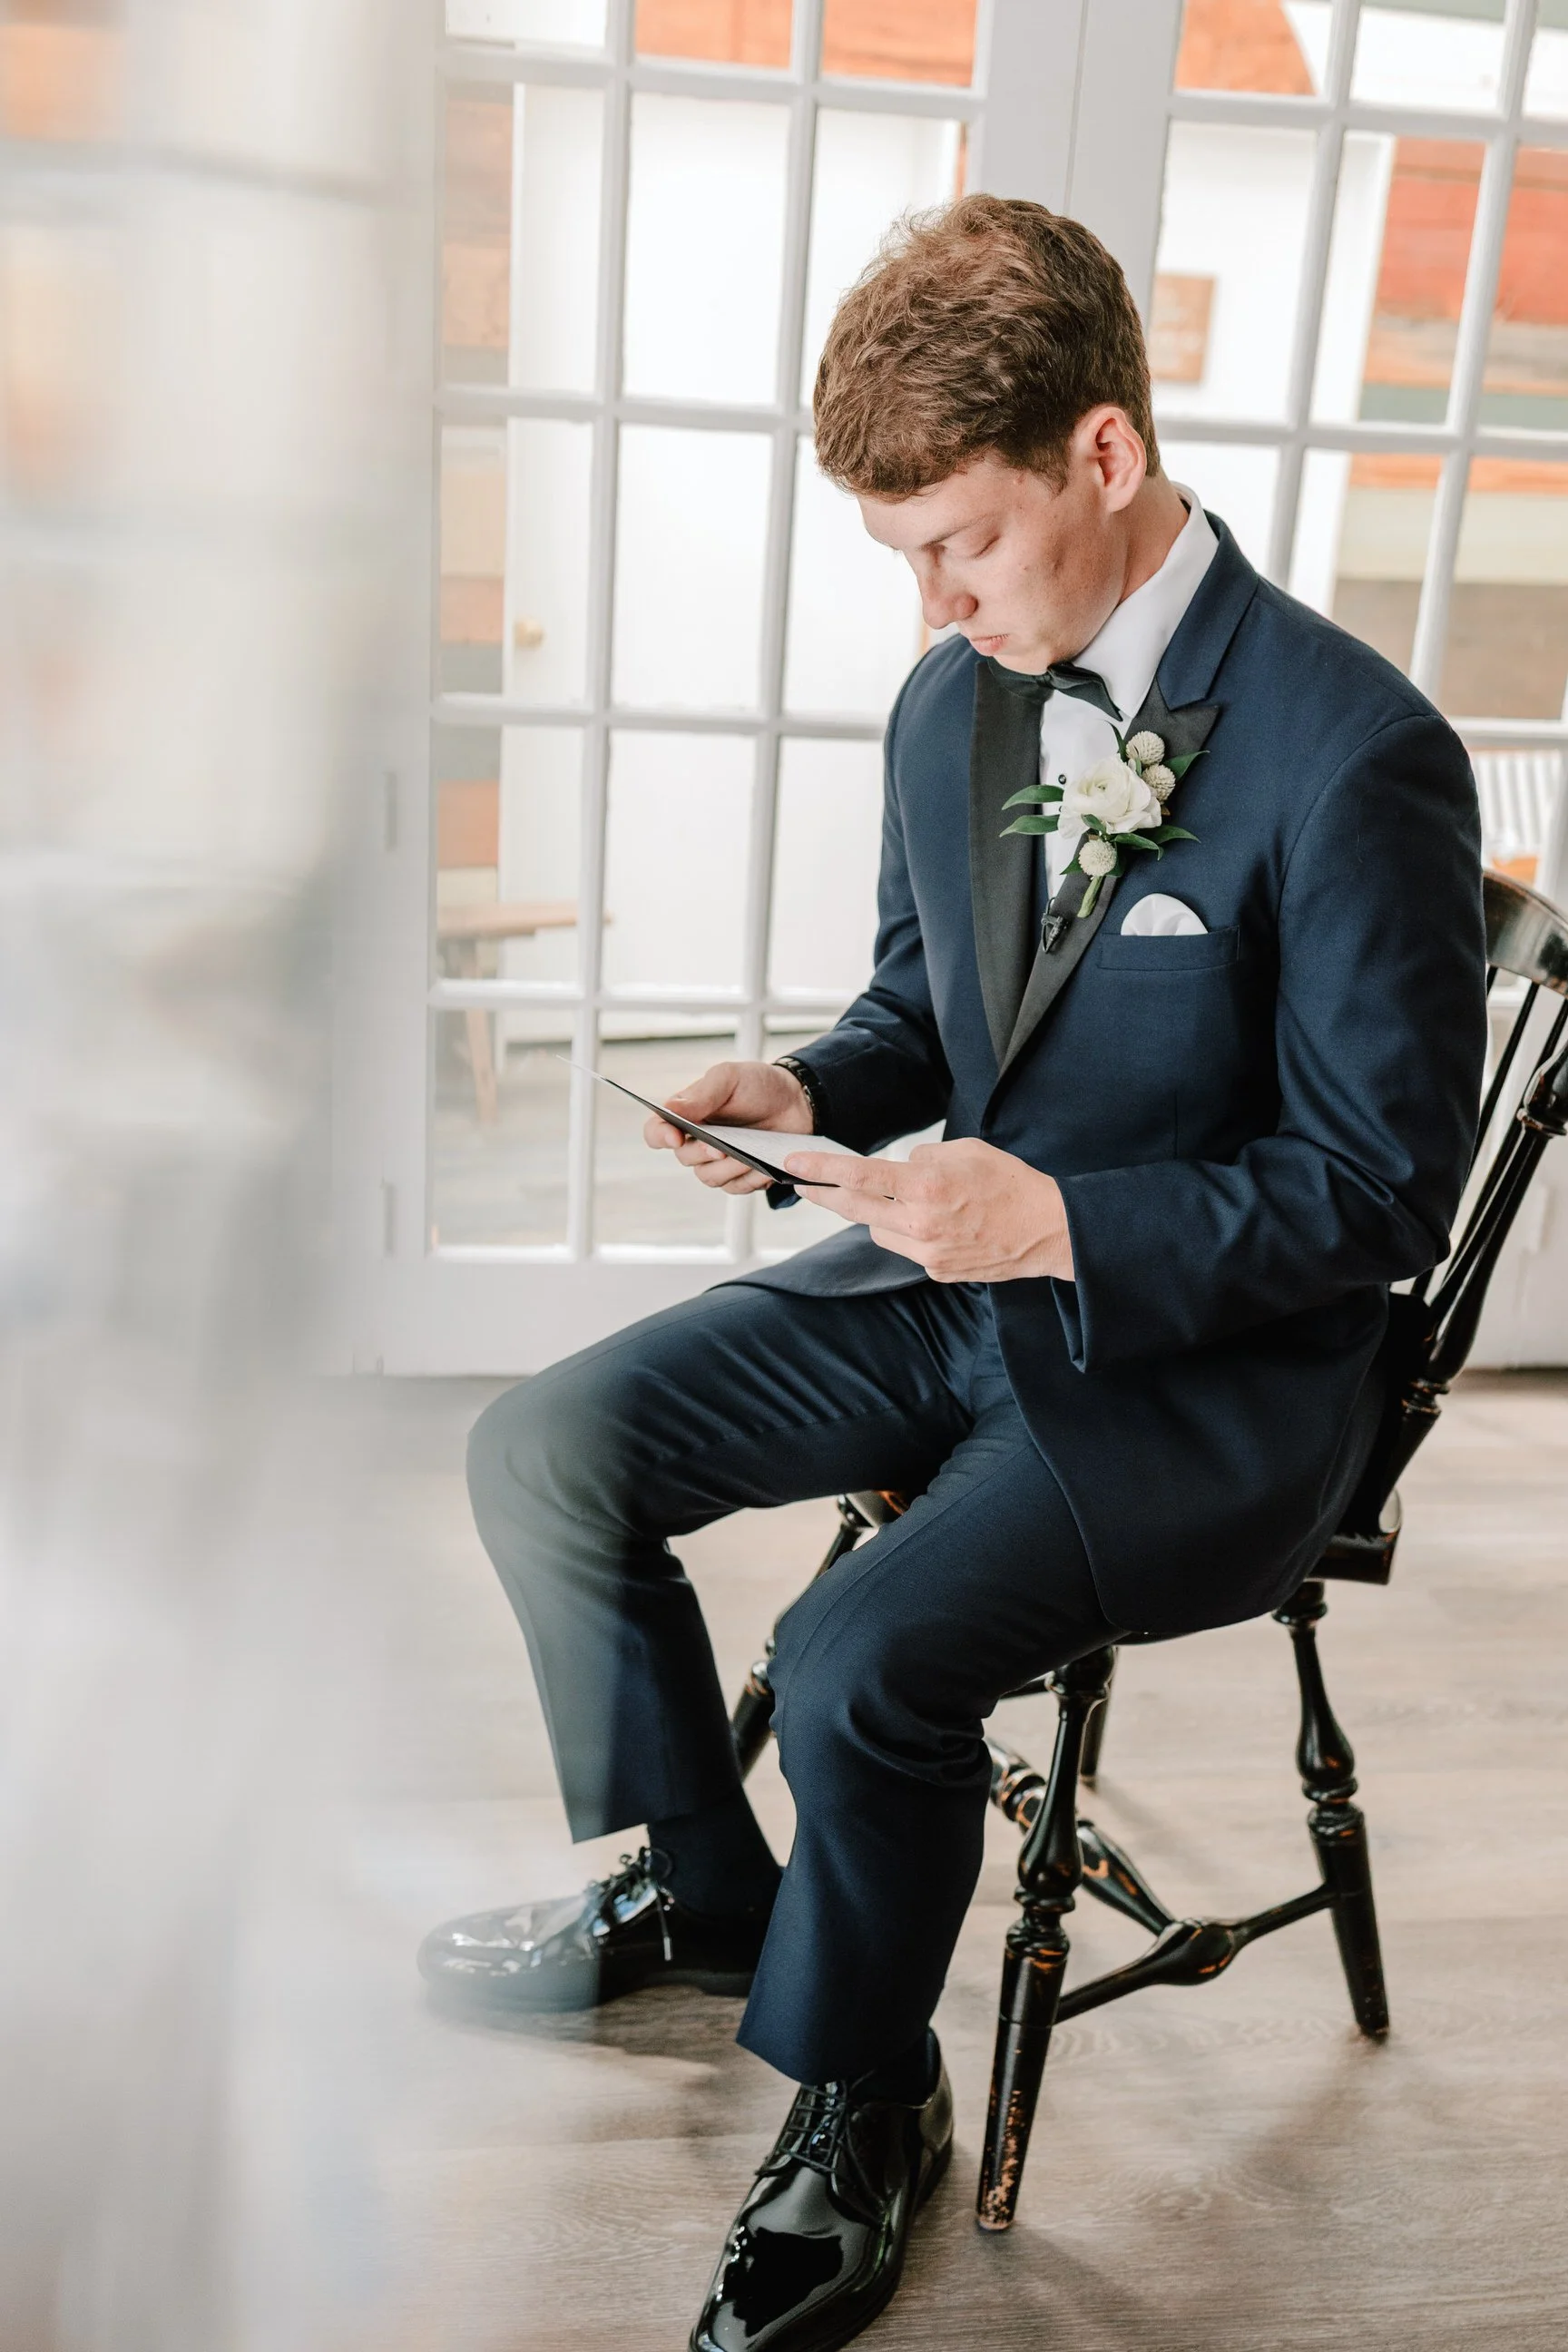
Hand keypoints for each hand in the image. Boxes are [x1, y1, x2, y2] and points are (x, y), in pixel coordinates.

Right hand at [643, 1059, 812, 1194]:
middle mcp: (697, 1140)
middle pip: (684, 1158)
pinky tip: (764, 1165)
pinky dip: (750, 1178)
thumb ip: (702, 1094)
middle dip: (703, 1153)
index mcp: (687, 1114)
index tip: (675, 1137)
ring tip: (752, 1154)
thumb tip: (670, 1109)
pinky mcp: (740, 1176)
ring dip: (730, 1168)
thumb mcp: (730, 1078)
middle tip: (722, 1146)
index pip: (656, 1131)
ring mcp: (718, 1161)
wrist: (798, 1102)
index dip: (659, 1137)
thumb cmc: (759, 1085)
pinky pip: (736, 1188)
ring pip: (709, 1177)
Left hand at [782, 1137, 1074, 1281]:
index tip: (794, 1163)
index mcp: (926, 1187)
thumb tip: (900, 1168)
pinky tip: (940, 1224)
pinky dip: (911, 1233)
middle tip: (807, 1183)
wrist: (1049, 1230)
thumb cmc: (1011, 1183)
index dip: (821, 1169)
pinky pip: (907, 1248)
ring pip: (879, 1231)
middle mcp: (920, 1224)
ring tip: (911, 1202)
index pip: (859, 1176)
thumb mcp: (966, 1150)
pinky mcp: (937, 1271)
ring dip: (881, 1215)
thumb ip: (923, 1158)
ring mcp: (928, 1253)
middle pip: (856, 1208)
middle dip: (827, 1194)